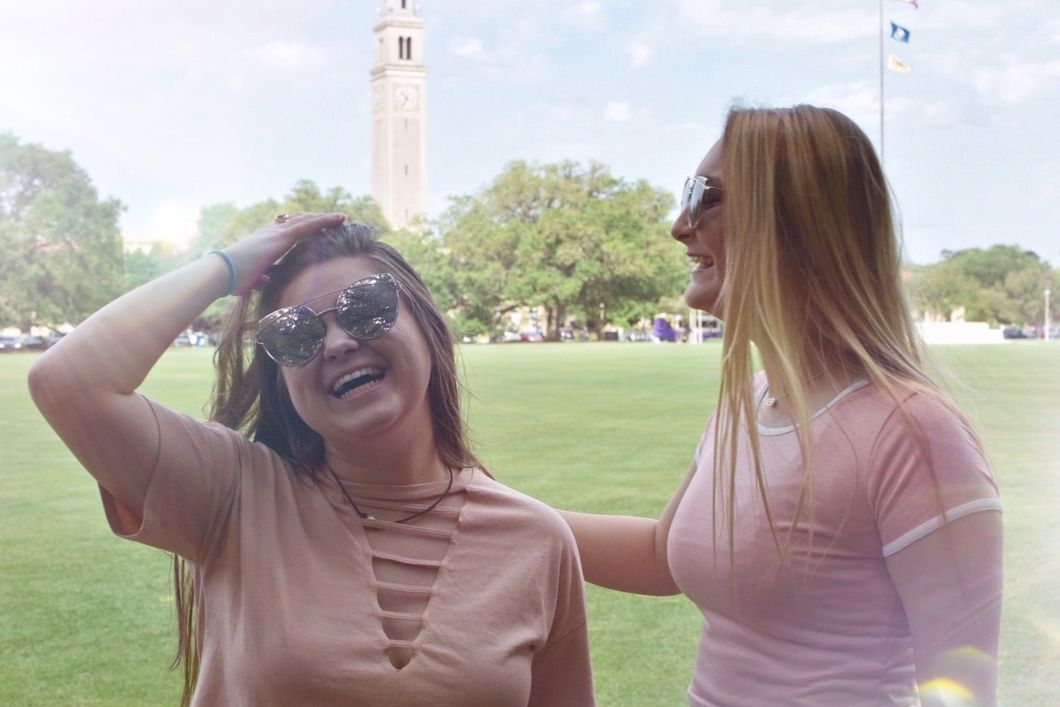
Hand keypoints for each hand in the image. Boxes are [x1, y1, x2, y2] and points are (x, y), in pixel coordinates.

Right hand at [224, 212, 345, 295]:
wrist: (224, 273)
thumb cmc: (234, 279)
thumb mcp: (252, 278)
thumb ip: (260, 277)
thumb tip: (264, 279)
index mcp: (264, 240)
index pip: (287, 229)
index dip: (302, 226)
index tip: (315, 228)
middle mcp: (271, 231)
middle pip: (299, 220)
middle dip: (316, 220)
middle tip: (333, 220)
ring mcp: (276, 232)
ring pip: (306, 220)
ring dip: (325, 218)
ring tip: (341, 217)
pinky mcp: (282, 237)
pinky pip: (309, 225)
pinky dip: (325, 221)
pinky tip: (339, 219)